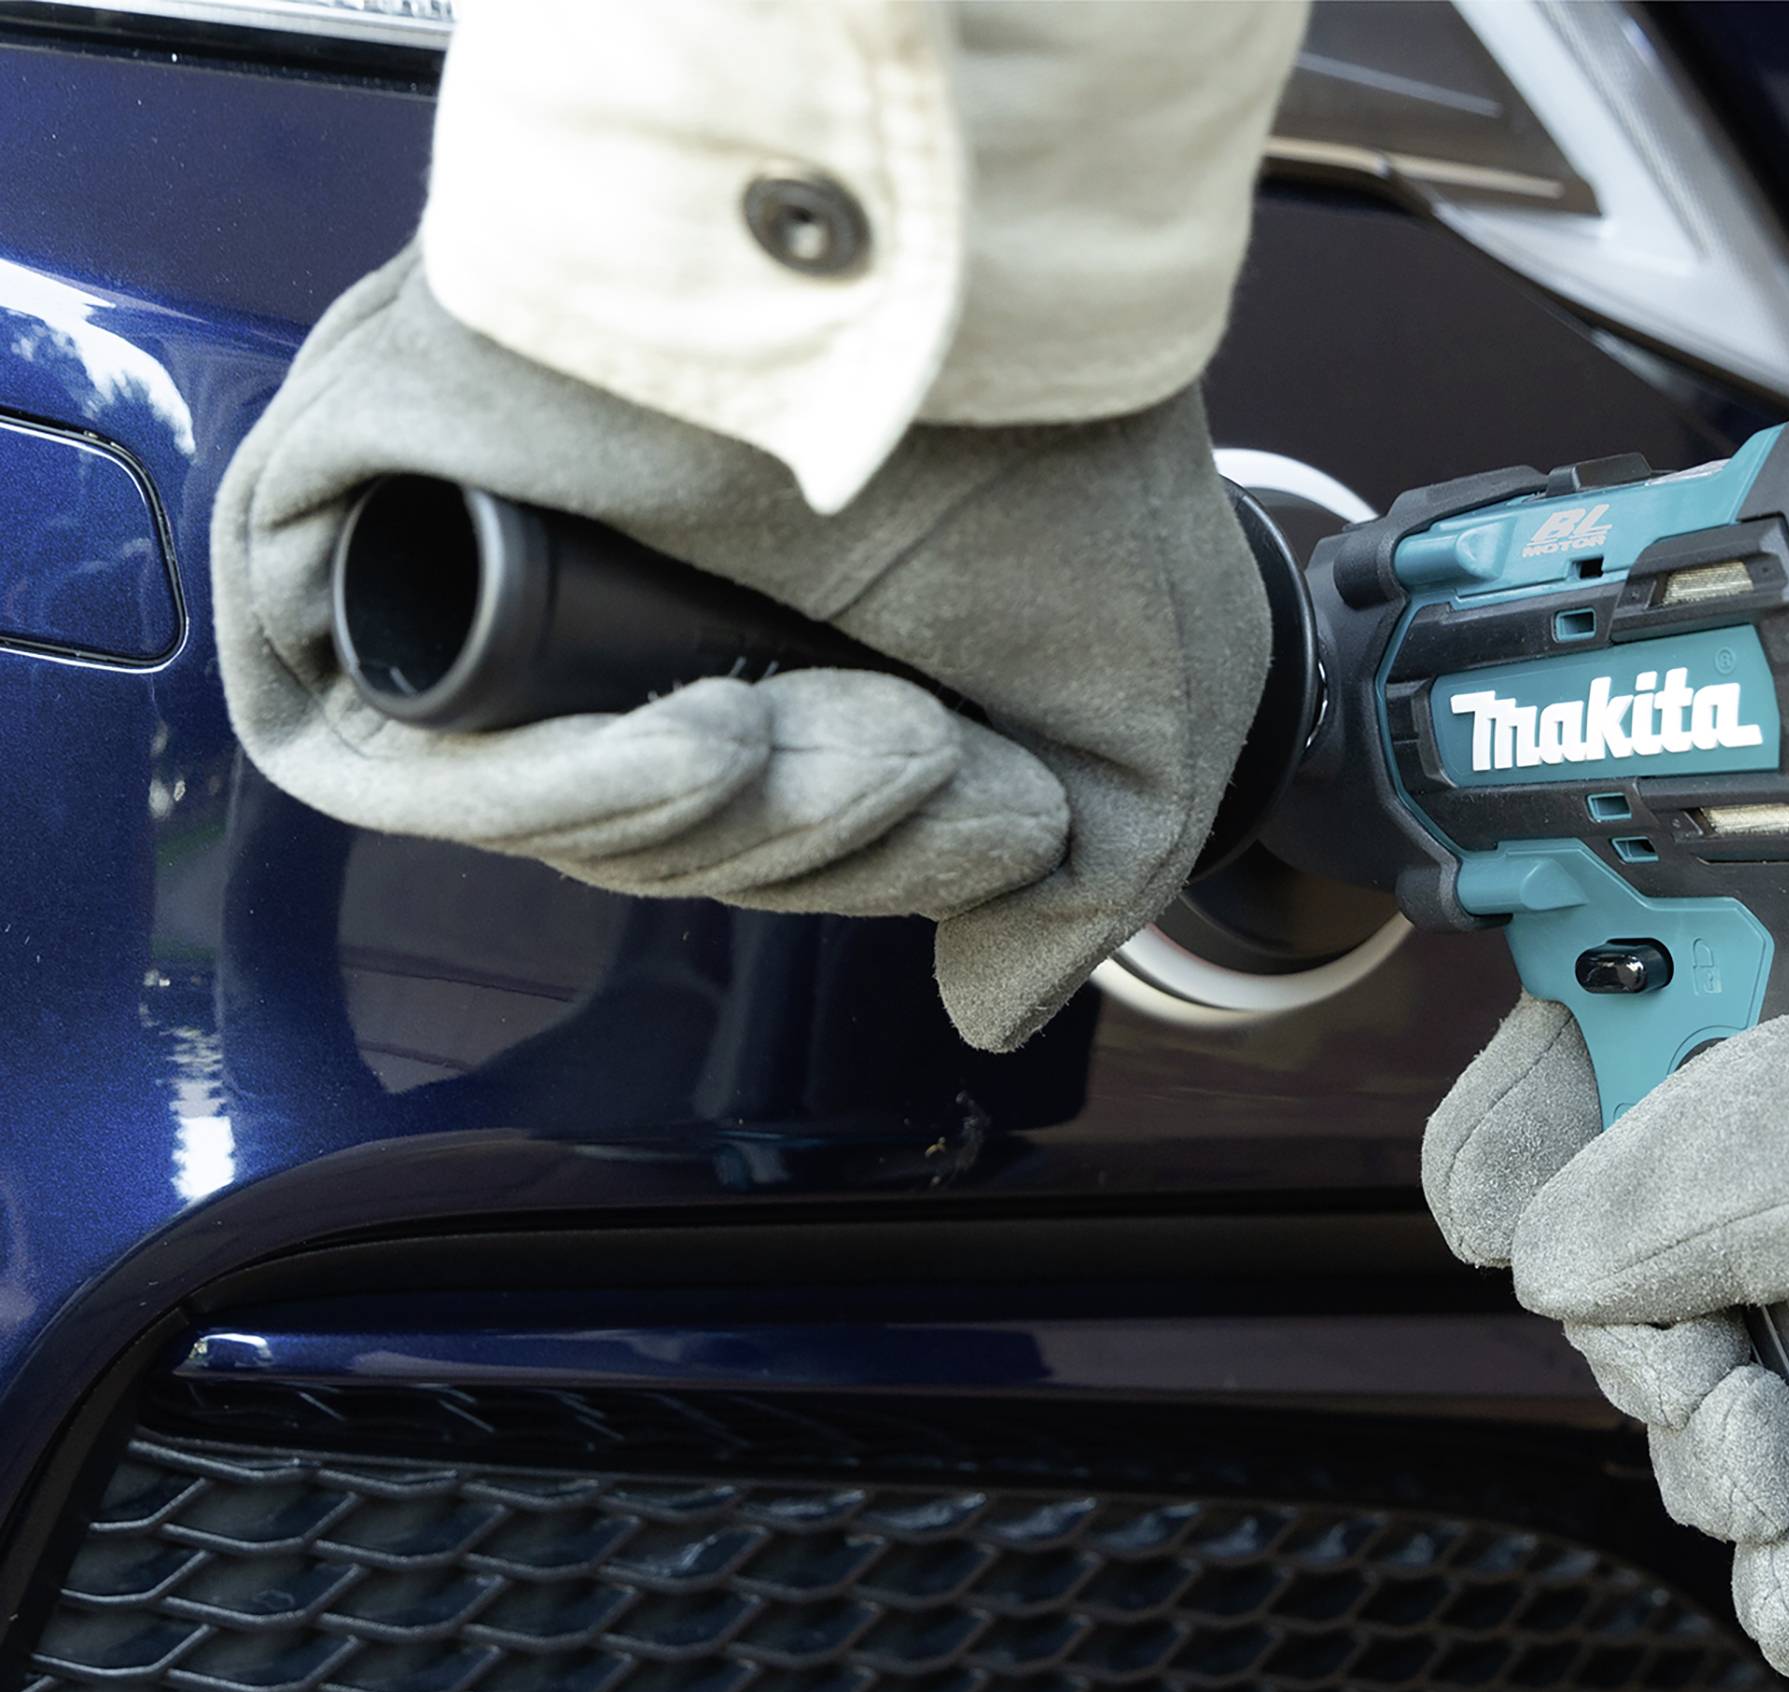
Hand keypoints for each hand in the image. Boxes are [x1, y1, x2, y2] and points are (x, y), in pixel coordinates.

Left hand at [211, 247, 1268, 1051]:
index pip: (753, 856)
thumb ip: (1064, 892)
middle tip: (918, 733)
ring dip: (721, 815)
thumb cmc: (1072, 483)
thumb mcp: (1130, 753)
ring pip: (552, 829)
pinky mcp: (358, 536)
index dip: (859, 875)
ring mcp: (498, 582)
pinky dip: (540, 795)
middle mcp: (633, 624)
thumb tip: (981, 1009)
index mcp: (776, 659)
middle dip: (809, 847)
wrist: (985, 285)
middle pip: (657, 858)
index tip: (989, 788)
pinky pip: (374, 764)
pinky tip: (699, 746)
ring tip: (844, 705)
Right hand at [1426, 864, 1788, 1681]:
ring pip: (1704, 1418)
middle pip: (1625, 1282)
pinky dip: (1786, 1581)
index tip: (1495, 1217)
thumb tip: (1550, 1263)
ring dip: (1716, 1490)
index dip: (1523, 1140)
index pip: (1594, 1066)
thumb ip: (1717, 1168)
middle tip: (1721, 1405)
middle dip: (1647, 1370)